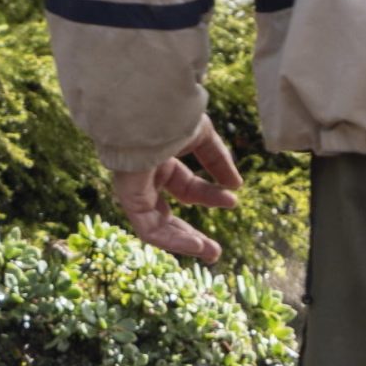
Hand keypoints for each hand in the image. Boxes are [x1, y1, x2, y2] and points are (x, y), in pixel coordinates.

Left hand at [109, 115, 242, 263]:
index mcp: (159, 163)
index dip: (210, 196)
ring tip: (211, 254)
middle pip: (167, 215)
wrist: (146, 111)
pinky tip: (195, 246)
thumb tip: (236, 185)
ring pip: (158, 226)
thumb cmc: (171, 116)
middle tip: (214, 250)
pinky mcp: (129, 199)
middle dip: (191, 233)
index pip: (185, 187)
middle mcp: (144, 180)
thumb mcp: (202, 137)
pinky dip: (172, 240)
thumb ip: (218, 161)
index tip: (234, 199)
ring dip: (184, 242)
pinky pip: (149, 228)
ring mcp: (135, 190)